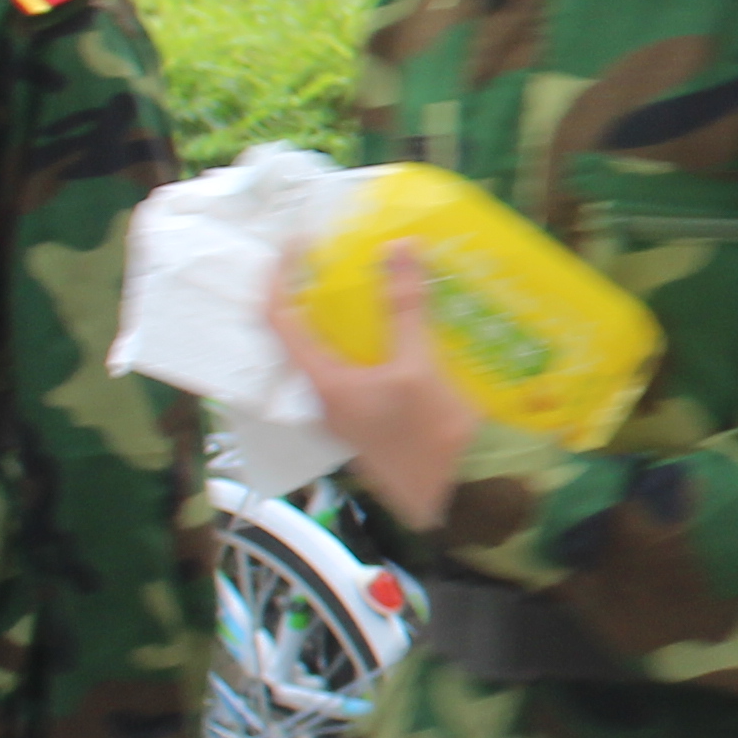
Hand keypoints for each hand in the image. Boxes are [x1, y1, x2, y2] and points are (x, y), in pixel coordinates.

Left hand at [272, 244, 480, 533]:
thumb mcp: (418, 365)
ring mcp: (347, 409)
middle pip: (304, 333)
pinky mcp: (370, 416)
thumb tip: (398, 246)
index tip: (297, 242)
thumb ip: (405, 306)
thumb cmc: (427, 435)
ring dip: (345, 315)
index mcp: (324, 382)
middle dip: (317, 291)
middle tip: (339, 255)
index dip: (281, 277)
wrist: (456, 495)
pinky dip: (367, 337)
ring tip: (370, 282)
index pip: (280, 319)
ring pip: (333, 349)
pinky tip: (398, 325)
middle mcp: (325, 396)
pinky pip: (357, 365)